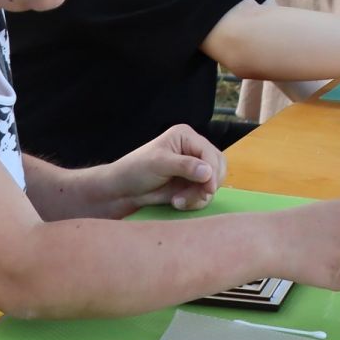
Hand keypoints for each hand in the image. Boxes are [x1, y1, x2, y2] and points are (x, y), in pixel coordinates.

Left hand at [104, 124, 226, 214]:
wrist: (122, 191)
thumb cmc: (136, 170)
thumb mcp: (159, 164)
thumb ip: (185, 166)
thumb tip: (209, 172)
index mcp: (186, 137)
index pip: (210, 152)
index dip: (212, 171)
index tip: (208, 189)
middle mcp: (193, 150)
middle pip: (217, 167)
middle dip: (207, 185)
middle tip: (196, 197)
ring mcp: (194, 169)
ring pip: (213, 183)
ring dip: (199, 196)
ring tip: (179, 201)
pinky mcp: (191, 185)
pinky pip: (204, 194)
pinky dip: (195, 201)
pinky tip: (178, 202)